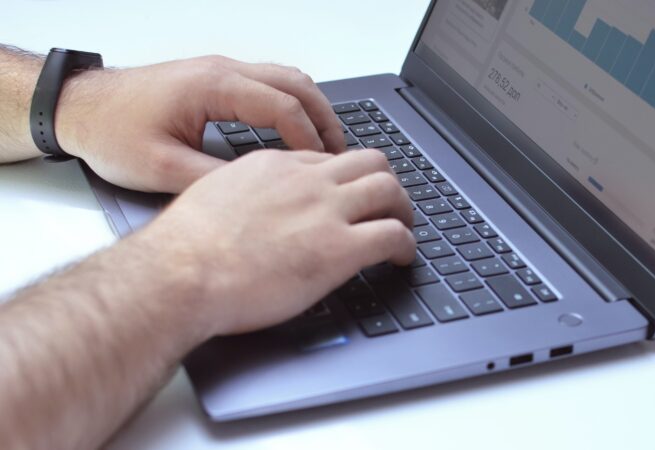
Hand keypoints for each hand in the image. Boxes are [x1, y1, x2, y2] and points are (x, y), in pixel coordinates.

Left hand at [55, 56, 344, 192]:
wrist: (79, 108)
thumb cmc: (111, 132)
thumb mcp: (162, 168)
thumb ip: (214, 179)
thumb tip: (258, 193)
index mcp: (213, 86)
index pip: (282, 106)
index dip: (310, 138)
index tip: (324, 167)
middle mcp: (222, 70)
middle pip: (295, 83)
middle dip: (325, 118)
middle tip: (341, 154)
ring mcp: (218, 71)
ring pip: (285, 78)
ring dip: (311, 108)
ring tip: (326, 145)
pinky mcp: (213, 79)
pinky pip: (268, 83)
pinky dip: (291, 105)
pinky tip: (294, 131)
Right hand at [139, 148, 415, 335]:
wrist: (180, 274)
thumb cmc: (184, 248)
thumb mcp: (213, 199)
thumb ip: (244, 196)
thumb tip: (252, 212)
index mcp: (273, 165)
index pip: (327, 160)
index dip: (345, 178)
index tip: (347, 195)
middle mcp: (306, 181)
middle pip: (369, 161)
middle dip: (384, 181)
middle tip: (387, 203)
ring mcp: (326, 211)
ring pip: (389, 189)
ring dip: (402, 208)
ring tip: (403, 227)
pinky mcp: (339, 248)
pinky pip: (393, 235)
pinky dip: (407, 245)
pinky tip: (403, 258)